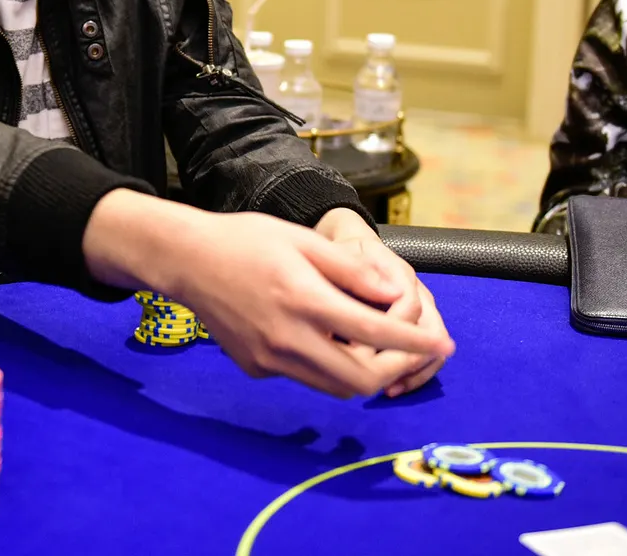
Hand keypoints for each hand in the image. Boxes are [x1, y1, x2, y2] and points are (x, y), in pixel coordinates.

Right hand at [83, 190, 453, 398]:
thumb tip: (390, 291)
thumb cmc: (244, 240)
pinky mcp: (256, 368)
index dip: (413, 342)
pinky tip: (321, 336)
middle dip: (393, 370)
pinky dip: (324, 364)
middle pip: (359, 380)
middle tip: (410, 353)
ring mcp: (269, 359)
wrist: (186, 260)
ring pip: (333, 386)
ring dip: (361, 371)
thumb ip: (349, 269)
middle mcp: (287, 338)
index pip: (373, 333)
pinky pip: (304, 376)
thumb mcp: (302, 240)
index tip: (440, 343)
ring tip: (374, 346)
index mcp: (304, 300)